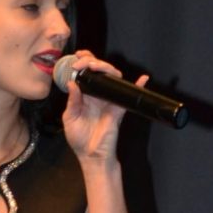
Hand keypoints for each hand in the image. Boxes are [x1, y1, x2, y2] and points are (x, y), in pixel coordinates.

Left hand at [62, 50, 150, 166]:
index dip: (83, 61)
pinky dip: (138, 86)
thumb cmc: (80, 139)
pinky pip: (129, 95)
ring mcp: (109, 100)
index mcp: (86, 95)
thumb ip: (72, 101)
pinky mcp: (118, 108)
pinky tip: (142, 79)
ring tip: (94, 66)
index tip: (77, 56)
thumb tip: (72, 83)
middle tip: (82, 62)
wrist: (91, 155)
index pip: (87, 73)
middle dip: (92, 60)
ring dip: (105, 67)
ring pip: (113, 77)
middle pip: (100, 70)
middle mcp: (98, 95)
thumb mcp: (70, 118)